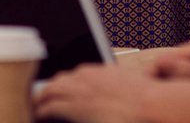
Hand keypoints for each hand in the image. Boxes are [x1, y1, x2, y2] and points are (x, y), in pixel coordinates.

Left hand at [34, 63, 162, 122]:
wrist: (154, 107)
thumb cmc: (151, 102)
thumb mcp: (136, 87)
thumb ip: (125, 86)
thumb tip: (132, 88)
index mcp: (101, 72)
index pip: (75, 76)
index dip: (66, 87)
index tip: (63, 95)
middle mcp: (87, 77)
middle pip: (59, 81)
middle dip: (50, 92)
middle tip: (42, 102)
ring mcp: (80, 90)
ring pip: (49, 91)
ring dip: (40, 101)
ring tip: (35, 110)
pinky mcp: (75, 106)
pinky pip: (49, 107)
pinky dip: (41, 113)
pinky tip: (38, 117)